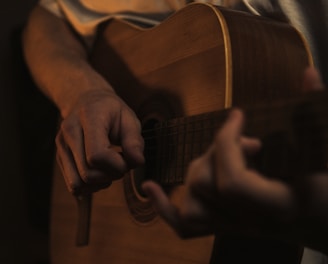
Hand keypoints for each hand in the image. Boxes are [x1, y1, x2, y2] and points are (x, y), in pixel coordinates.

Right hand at [55, 89, 143, 194]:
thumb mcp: (129, 118)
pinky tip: (101, 172)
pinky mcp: (60, 158)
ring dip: (100, 183)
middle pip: (87, 173)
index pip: (97, 155)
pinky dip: (91, 186)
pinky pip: (74, 186)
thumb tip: (137, 163)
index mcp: (89, 117)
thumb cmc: (111, 111)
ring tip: (110, 168)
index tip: (128, 160)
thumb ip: (134, 141)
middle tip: (121, 163)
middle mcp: (69, 132)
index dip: (117, 166)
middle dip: (111, 175)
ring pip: (78, 184)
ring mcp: (61, 146)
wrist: (85, 101)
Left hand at [142, 68, 327, 253]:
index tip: (238, 115)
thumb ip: (314, 113)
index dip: (226, 142)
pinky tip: (149, 188)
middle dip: (216, 150)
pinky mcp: (227, 226)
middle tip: (245, 138)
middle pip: (206, 186)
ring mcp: (235, 226)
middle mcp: (251, 221)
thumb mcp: (327, 151)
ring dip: (198, 171)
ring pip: (192, 206)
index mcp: (277, 206)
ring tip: (223, 157)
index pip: (231, 181)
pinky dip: (165, 209)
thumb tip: (308, 72)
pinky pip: (187, 228)